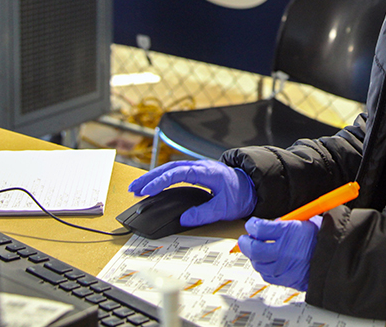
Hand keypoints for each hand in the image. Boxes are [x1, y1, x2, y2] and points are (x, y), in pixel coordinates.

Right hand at [128, 160, 256, 226]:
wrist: (252, 186)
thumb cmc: (240, 195)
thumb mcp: (224, 208)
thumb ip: (204, 213)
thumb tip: (184, 219)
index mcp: (206, 172)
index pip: (178, 173)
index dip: (160, 181)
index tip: (146, 190)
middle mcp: (199, 167)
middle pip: (168, 168)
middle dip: (149, 178)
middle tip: (133, 189)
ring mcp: (197, 169)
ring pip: (169, 170)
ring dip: (152, 178)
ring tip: (136, 189)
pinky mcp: (196, 174)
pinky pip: (174, 174)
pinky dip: (160, 179)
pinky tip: (151, 187)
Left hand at [237, 216, 320, 291]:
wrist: (336, 258)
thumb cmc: (323, 237)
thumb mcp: (305, 219)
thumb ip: (285, 222)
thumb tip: (270, 224)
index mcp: (289, 232)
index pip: (259, 228)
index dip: (252, 225)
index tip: (252, 224)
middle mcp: (284, 251)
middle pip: (254, 249)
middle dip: (246, 243)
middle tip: (245, 239)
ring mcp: (285, 268)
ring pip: (258, 264)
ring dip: (254, 256)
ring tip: (256, 251)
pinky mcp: (287, 280)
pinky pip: (267, 276)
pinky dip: (264, 268)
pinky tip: (267, 262)